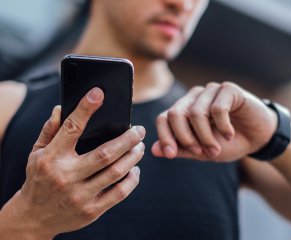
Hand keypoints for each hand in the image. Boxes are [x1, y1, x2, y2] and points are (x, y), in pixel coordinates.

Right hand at [0, 88, 144, 239]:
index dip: (85, 109)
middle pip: (106, 153)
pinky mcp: (92, 211)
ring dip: (133, 156)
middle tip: (139, 130)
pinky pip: (119, 193)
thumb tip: (61, 109)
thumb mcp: (36, 153)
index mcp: (51, 158)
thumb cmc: (39, 179)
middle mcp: (66, 176)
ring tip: (139, 147)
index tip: (98, 93)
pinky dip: (132, 179)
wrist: (34, 217)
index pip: (71, 128)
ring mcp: (80, 195)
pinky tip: (134, 169)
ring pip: (116, 172)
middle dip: (128, 139)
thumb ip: (49, 131)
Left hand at [152, 82, 276, 161]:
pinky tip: (230, 134)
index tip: (171, 154)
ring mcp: (210, 91)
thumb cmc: (227, 143)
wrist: (258, 138)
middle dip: (185, 138)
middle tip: (200, 153)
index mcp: (184, 110)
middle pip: (175, 114)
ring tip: (216, 149)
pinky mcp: (228, 89)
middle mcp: (193, 98)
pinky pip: (218, 108)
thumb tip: (154, 150)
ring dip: (206, 137)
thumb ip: (181, 149)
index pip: (163, 118)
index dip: (164, 136)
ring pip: (196, 113)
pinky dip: (223, 127)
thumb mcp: (202, 151)